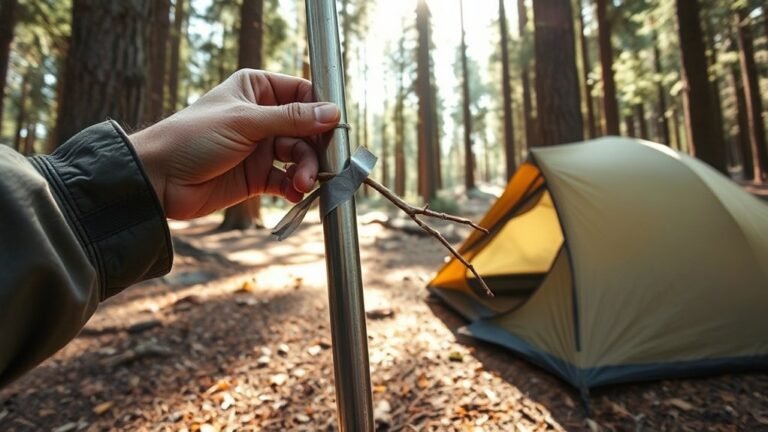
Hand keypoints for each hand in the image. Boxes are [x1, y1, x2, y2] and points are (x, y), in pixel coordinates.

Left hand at [129, 69, 339, 219]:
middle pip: (307, 130)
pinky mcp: (258, 177)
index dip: (321, 111)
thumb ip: (290, 119)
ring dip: (306, 170)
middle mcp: (263, 117)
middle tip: (323, 165)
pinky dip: (295, 187)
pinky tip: (295, 193)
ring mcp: (261, 148)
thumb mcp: (244, 122)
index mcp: (257, 89)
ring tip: (302, 184)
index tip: (336, 130)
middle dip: (315, 148)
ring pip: (299, 157)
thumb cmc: (193, 138)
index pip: (303, 94)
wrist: (159, 180)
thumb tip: (333, 113)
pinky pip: (287, 180)